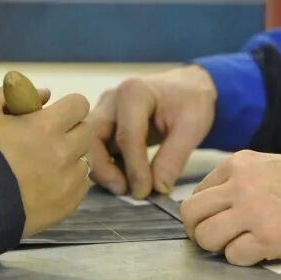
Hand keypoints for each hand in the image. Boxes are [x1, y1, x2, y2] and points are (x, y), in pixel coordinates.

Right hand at [0, 86, 92, 236]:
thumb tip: (44, 95)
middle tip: (49, 139)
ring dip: (71, 157)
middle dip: (71, 130)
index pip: (79, 105)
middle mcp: (64, 152)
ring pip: (85, 160)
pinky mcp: (67, 205)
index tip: (56, 114)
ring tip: (47, 164)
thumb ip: (12, 94)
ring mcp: (68, 181)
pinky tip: (49, 183)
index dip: (68, 107)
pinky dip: (70, 181)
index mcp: (46, 126)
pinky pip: (81, 186)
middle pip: (85, 131)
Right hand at [87, 66, 216, 198]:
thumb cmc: (190, 101)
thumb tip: (157, 188)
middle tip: (125, 191)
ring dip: (102, 169)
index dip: (134, 169)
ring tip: (126, 187)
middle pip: (92, 137)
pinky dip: (105, 166)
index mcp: (134, 93)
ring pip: (87, 144)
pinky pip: (95, 148)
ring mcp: (104, 110)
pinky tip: (124, 179)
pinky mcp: (103, 123)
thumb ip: (174, 157)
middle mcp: (111, 99)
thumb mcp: (192, 126)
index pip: (126, 136)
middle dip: (104, 169)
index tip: (144, 192)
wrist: (185, 87)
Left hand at [180, 151, 280, 264]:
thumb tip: (213, 204)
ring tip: (237, 244)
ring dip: (218, 246)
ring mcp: (253, 211)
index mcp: (238, 164)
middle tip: (213, 238)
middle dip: (198, 230)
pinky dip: (241, 258)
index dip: (203, 212)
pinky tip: (258, 250)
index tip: (215, 221)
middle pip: (191, 213)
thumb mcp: (267, 165)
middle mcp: (240, 185)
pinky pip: (233, 255)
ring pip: (206, 236)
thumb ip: (238, 179)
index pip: (197, 192)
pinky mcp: (268, 238)